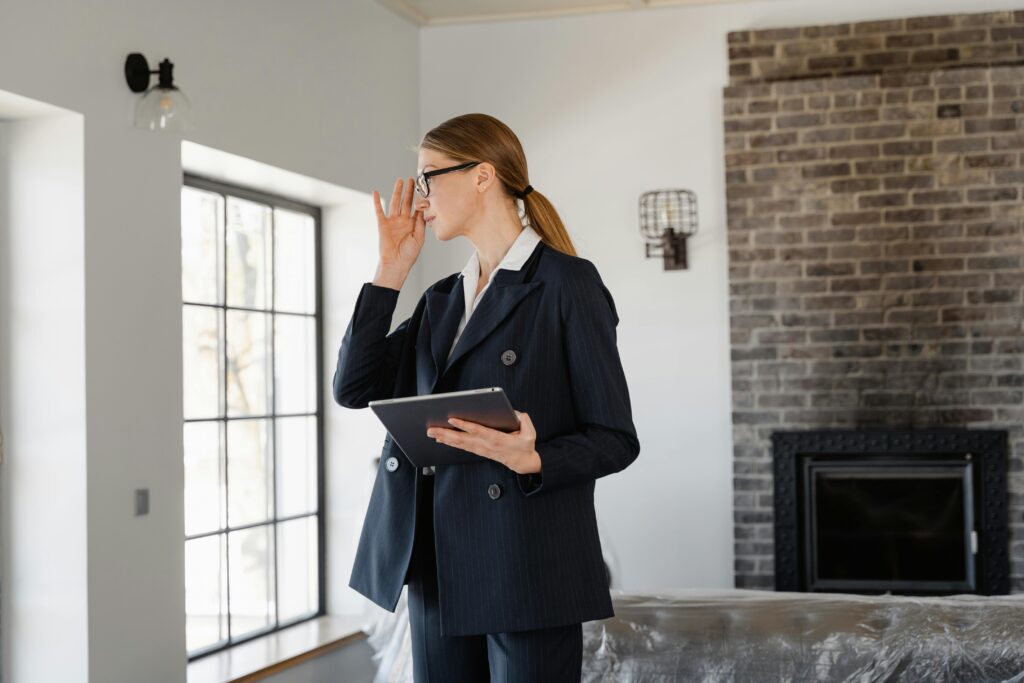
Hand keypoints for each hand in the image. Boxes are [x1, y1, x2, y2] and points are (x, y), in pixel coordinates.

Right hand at [372, 177, 424, 283]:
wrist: (396, 264)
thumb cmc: (408, 255)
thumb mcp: (419, 239)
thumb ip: (421, 224)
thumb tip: (423, 210)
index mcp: (413, 225)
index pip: (417, 208)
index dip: (420, 199)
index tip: (424, 188)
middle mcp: (403, 221)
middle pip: (406, 202)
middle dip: (409, 191)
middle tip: (412, 179)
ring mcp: (393, 222)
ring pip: (395, 203)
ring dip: (397, 192)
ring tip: (400, 181)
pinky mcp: (383, 224)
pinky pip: (379, 211)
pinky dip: (377, 202)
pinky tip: (376, 192)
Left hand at [426, 410, 541, 474]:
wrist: (523, 463)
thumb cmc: (525, 446)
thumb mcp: (530, 433)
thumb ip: (523, 420)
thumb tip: (514, 413)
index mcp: (497, 439)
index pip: (477, 431)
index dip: (464, 426)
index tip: (452, 419)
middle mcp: (486, 445)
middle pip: (463, 438)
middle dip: (446, 433)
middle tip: (432, 429)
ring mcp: (481, 449)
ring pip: (460, 444)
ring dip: (445, 438)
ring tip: (432, 433)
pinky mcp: (479, 451)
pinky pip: (463, 447)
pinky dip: (451, 443)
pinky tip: (442, 439)